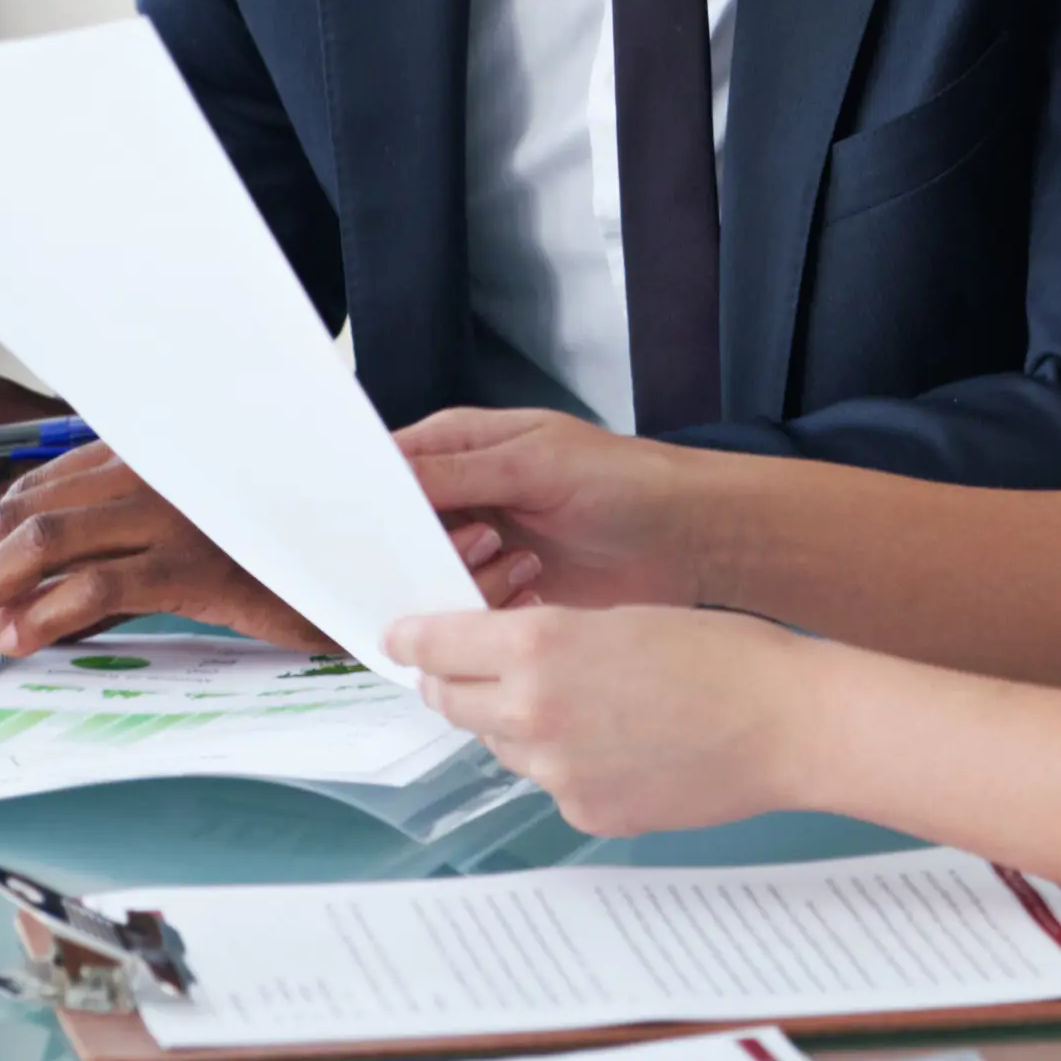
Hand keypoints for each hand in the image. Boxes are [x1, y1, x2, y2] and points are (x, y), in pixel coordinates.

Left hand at [0, 441, 522, 656]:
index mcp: (154, 456)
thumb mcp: (207, 545)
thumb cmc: (295, 554)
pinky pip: (101, 582)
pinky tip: (16, 641)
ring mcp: (178, 511)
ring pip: (45, 540)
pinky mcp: (201, 561)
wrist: (381, 549)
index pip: (37, 485)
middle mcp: (158, 471)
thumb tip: (50, 606)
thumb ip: (131, 559)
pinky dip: (45, 612)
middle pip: (25, 509)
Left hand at [386, 605, 815, 836]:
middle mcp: (532, 713)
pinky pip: (550, 782)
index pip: (432, 646)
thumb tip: (489, 656)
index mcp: (537, 647)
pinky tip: (622, 744)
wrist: (788, 723)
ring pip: (501, 742)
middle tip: (483, 666)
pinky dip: (568, 763)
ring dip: (518, 723)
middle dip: (458, 681)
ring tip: (588, 703)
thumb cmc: (720, 654)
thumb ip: (540, 638)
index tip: (400, 638)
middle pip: (450, 700)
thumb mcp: (617, 617)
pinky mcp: (585, 813)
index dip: (412, 639)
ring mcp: (556, 773)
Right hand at [397, 407, 713, 609]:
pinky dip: (491, 608)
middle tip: (479, 542)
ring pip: (430, 577)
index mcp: (460, 447)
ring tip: (522, 563)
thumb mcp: (534, 464)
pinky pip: (465, 613)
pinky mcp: (503, 593)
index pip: (388, 469)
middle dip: (429, 546)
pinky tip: (532, 590)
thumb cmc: (625, 481)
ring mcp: (483, 547)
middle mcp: (465, 498)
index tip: (375, 523)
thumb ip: (456, 472)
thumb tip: (386, 474)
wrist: (687, 540)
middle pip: (400, 532)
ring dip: (469, 579)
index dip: (373, 497)